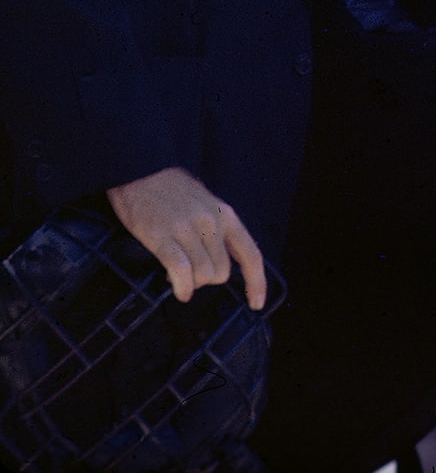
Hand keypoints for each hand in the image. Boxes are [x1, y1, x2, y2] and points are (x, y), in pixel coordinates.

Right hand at [107, 166, 266, 308]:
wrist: (141, 169)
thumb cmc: (172, 191)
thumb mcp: (206, 204)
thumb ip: (216, 231)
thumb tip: (218, 265)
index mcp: (225, 214)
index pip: (250, 254)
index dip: (256, 282)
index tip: (257, 304)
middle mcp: (211, 222)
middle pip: (221, 272)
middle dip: (206, 279)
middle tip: (190, 271)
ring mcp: (187, 228)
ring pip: (203, 275)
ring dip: (191, 283)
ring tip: (177, 273)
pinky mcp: (162, 236)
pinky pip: (181, 272)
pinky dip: (182, 287)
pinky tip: (178, 289)